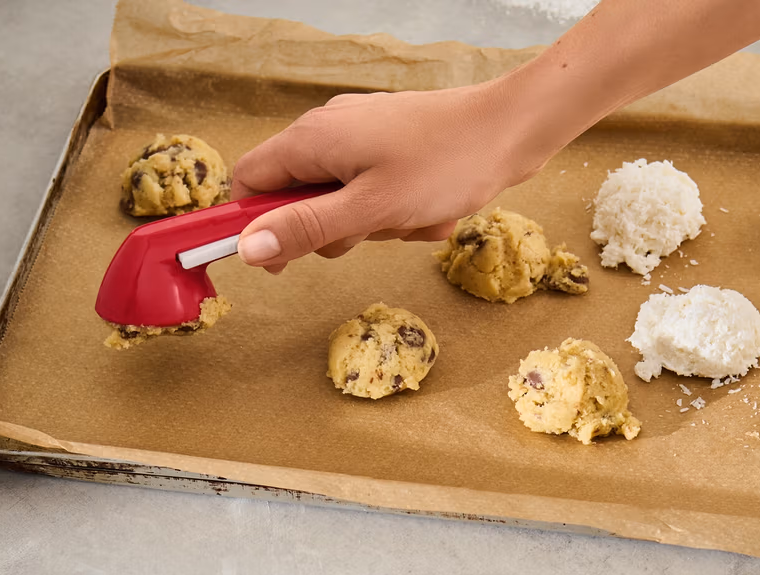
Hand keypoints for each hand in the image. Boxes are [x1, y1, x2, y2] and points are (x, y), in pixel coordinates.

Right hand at [230, 77, 553, 272]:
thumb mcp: (368, 208)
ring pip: (340, 203)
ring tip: (407, 218)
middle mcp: (330, 133)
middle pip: (297, 199)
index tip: (278, 261)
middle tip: (366, 232)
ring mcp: (362, 140)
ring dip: (371, 226)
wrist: (512, 129)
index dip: (253, 224)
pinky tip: (427, 211)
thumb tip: (247, 248)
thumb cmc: (446, 163)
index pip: (249, 181)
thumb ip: (304, 228)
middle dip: (330, 230)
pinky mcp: (391, 150)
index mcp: (312, 139)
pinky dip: (395, 213)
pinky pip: (374, 195)